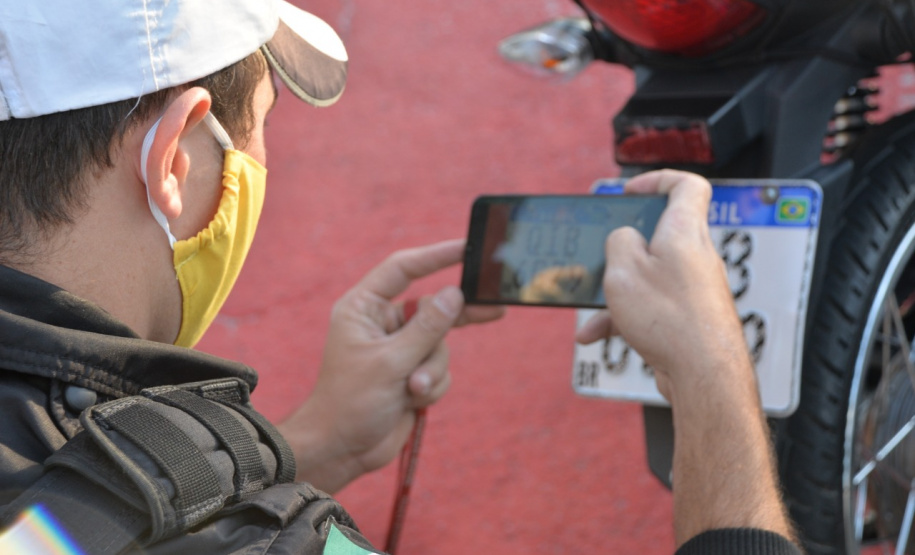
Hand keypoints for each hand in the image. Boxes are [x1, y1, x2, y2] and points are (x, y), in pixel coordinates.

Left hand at [278, 239, 503, 492]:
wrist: (343, 449)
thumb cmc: (351, 403)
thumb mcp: (391, 363)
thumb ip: (426, 328)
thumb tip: (454, 294)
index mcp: (364, 308)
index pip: (403, 269)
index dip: (435, 256)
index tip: (466, 248)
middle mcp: (381, 323)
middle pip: (432, 307)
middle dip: (451, 324)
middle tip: (494, 307)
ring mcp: (399, 348)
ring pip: (440, 343)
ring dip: (433, 369)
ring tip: (414, 390)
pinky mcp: (412, 373)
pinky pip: (440, 368)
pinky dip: (433, 385)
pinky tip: (414, 401)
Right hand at [575, 170, 794, 545]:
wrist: (703, 374)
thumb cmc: (670, 319)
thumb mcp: (623, 269)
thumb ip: (618, 242)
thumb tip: (624, 239)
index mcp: (684, 231)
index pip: (687, 185)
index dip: (658, 180)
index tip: (630, 192)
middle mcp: (696, 256)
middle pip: (659, 234)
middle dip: (622, 246)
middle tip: (602, 252)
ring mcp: (695, 288)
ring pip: (649, 276)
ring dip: (617, 291)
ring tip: (593, 311)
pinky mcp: (689, 316)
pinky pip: (651, 306)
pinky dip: (624, 316)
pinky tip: (598, 334)